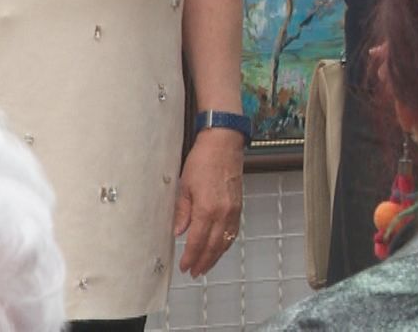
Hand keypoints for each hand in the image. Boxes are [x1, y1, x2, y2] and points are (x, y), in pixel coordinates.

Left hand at [175, 128, 245, 276]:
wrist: (224, 144)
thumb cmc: (202, 160)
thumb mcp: (184, 186)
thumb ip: (182, 212)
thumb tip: (178, 233)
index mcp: (207, 209)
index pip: (197, 241)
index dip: (190, 257)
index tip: (184, 267)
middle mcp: (223, 213)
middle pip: (213, 246)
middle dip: (203, 261)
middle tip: (194, 273)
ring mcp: (234, 210)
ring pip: (225, 241)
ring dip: (215, 256)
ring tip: (206, 266)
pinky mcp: (239, 206)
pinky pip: (233, 232)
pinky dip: (226, 244)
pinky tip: (220, 248)